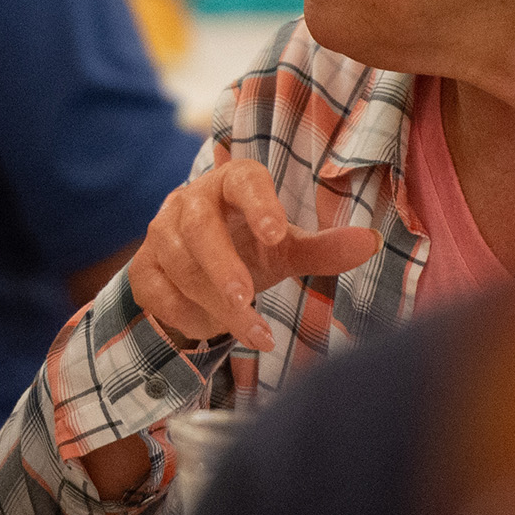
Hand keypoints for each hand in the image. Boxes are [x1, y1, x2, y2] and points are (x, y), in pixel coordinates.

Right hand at [127, 158, 379, 351]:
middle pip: (199, 227)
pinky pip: (160, 293)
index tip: (277, 234)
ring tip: (255, 332)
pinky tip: (213, 328)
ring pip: (180, 265)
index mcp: (230, 183)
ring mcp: (159, 234)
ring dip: (215, 303)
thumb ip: (324, 248)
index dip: (259, 205)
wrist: (193, 270)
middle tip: (246, 298)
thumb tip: (371, 242)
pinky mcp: (143, 269)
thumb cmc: (247, 248)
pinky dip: (189, 315)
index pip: (243, 181)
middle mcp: (189, 202)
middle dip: (222, 265)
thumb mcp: (285, 249)